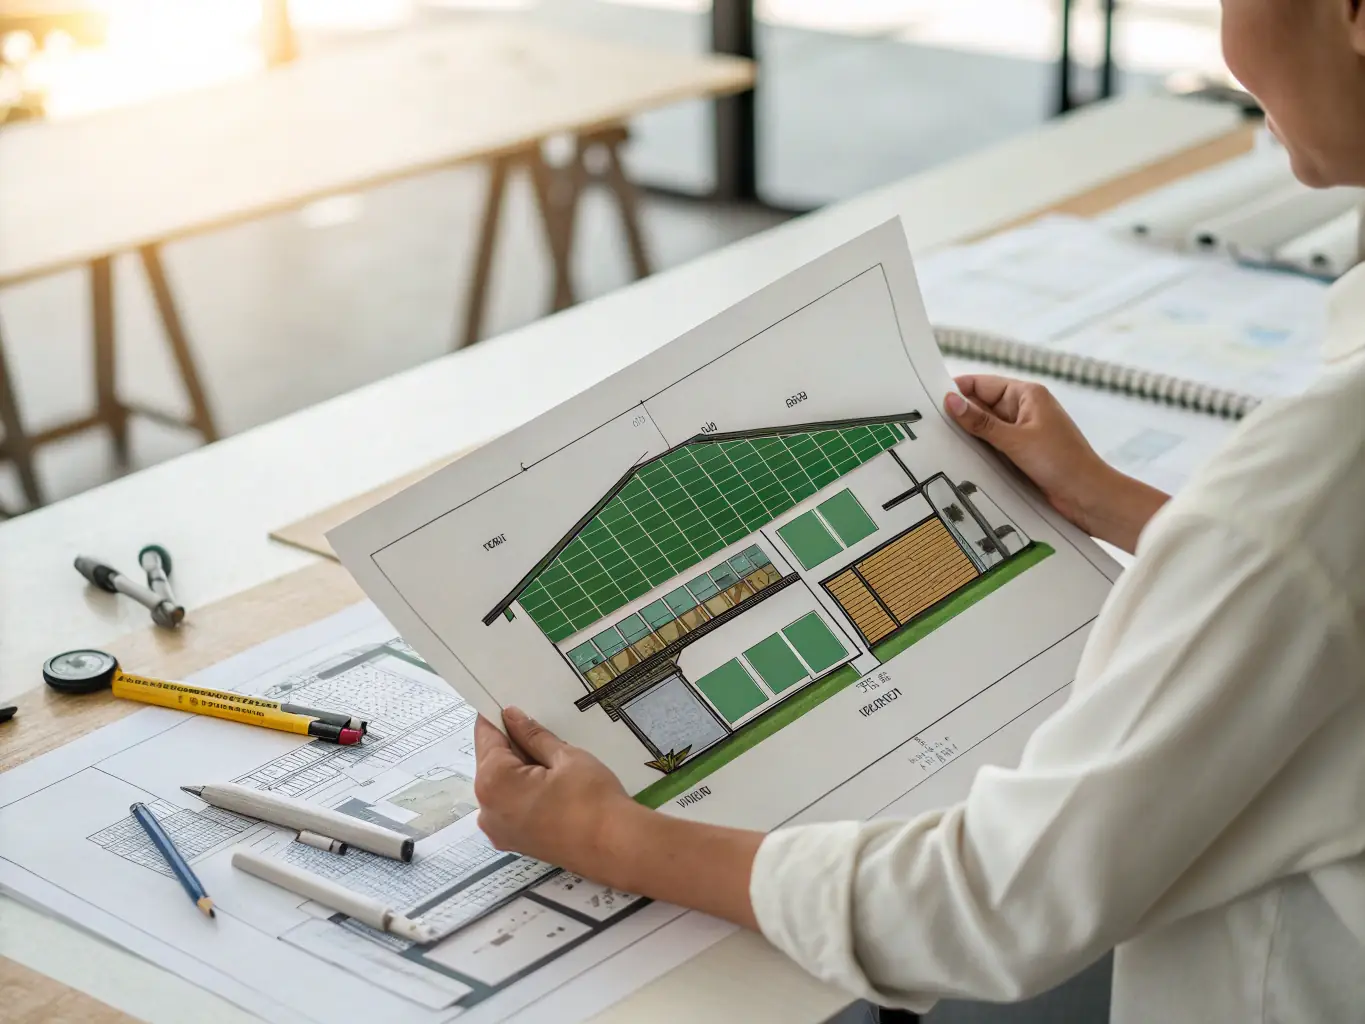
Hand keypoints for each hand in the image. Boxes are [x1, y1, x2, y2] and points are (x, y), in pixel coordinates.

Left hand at [474, 708, 634, 871]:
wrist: (615, 848)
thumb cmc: (592, 798)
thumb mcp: (565, 756)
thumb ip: (532, 735)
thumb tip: (512, 716)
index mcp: (493, 783)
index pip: (485, 737)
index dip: (497, 717)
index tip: (510, 704)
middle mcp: (486, 809)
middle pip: (490, 763)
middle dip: (511, 744)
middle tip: (541, 732)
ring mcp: (498, 830)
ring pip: (500, 785)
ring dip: (518, 769)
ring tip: (552, 761)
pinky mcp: (514, 842)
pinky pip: (509, 805)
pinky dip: (522, 790)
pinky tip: (550, 784)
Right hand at [945, 375, 1167, 553]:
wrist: (1089, 497)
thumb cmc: (1062, 463)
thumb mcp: (1015, 440)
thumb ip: (980, 422)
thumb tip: (950, 401)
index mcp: (1026, 395)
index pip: (982, 384)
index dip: (957, 391)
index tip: (929, 402)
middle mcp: (1023, 409)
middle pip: (980, 405)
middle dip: (959, 416)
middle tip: (928, 427)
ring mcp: (1022, 432)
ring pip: (985, 428)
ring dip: (968, 436)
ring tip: (939, 444)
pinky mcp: (1022, 453)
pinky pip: (992, 446)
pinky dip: (979, 451)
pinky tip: (960, 459)